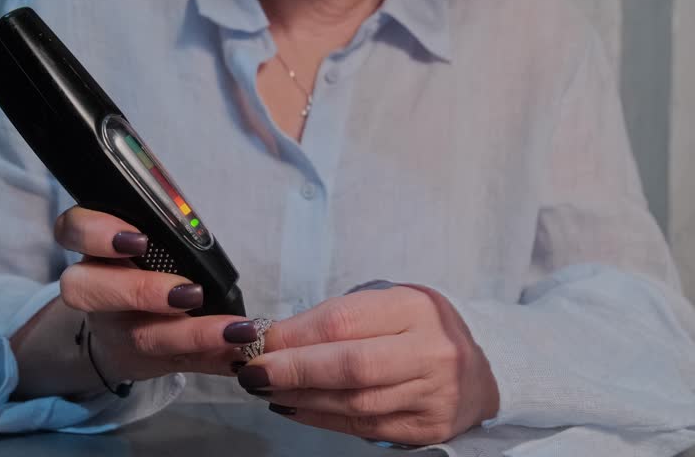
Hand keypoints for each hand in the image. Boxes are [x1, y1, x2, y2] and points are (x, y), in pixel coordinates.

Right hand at [12, 206, 256, 396]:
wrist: (117, 339)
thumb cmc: (134, 275)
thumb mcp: (137, 248)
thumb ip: (162, 228)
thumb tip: (200, 224)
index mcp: (96, 253)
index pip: (73, 230)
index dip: (96, 233)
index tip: (138, 239)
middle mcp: (98, 293)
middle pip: (89, 291)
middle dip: (140, 290)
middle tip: (190, 292)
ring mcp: (120, 332)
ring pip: (140, 337)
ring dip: (191, 334)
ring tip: (231, 329)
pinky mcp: (146, 361)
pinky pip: (180, 362)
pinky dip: (215, 357)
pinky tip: (242, 349)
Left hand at [236, 285, 498, 444]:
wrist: (481, 370)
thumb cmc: (419, 330)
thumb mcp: (387, 305)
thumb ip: (336, 318)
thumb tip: (273, 336)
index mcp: (416, 308)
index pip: (345, 320)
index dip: (294, 332)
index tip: (257, 338)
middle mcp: (431, 352)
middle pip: (350, 365)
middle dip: (291, 369)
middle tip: (252, 371)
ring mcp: (432, 395)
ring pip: (352, 402)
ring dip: (299, 397)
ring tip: (265, 388)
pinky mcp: (426, 429)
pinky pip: (362, 426)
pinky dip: (319, 417)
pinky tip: (292, 407)